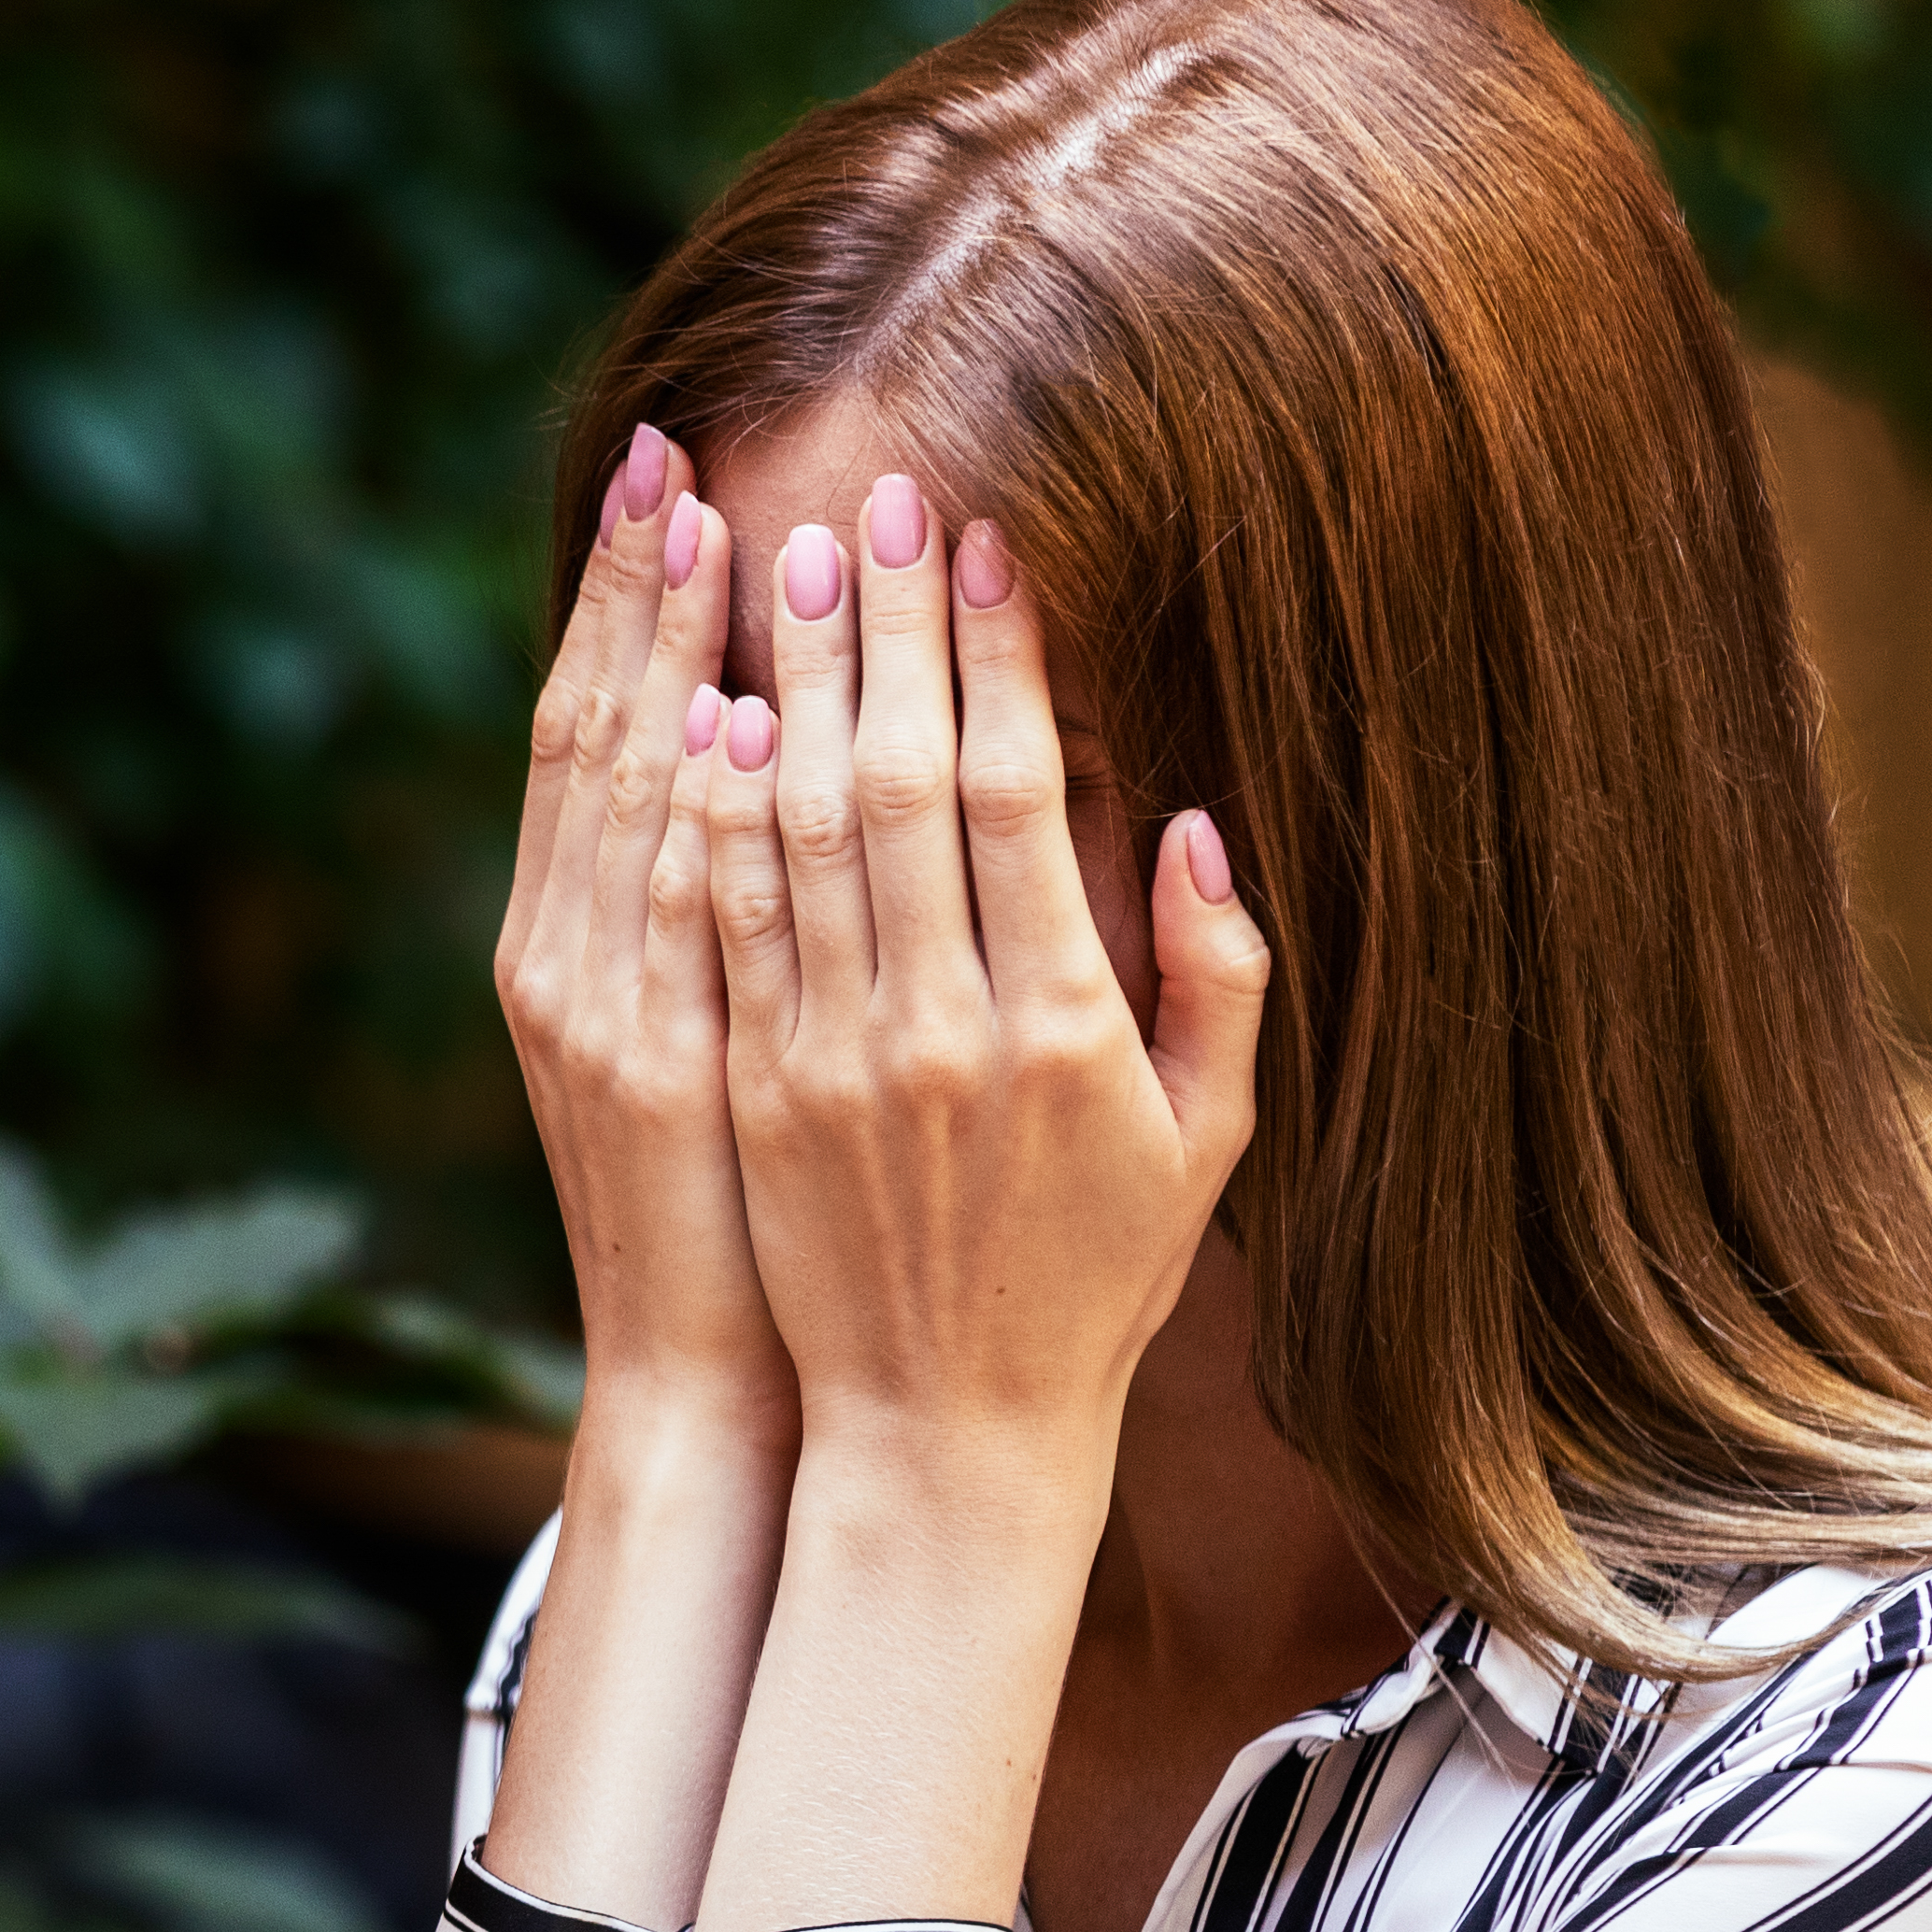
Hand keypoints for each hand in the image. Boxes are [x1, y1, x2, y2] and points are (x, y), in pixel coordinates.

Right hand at [498, 431, 788, 1456]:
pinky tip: (715, 719)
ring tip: (712, 528)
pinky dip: (686, 816)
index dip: (621, 604)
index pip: (591, 735)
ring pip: (625, 803)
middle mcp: (568, 961)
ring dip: (665, 660)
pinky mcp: (661, 1073)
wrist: (717, 1383)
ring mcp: (605, 1014)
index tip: (667, 477)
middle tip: (673, 448)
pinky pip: (677, 917)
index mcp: (576, 946)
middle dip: (633, 590)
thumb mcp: (702, 1047)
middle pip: (593, 736)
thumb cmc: (750, 1218)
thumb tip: (748, 739)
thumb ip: (715, 907)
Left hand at [705, 486, 1263, 1478]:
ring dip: (793, 686)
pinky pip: (728, 924)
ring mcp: (830, 1058)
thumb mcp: (1206, 1137)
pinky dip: (717, 812)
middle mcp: (939, 1029)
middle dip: (885, 630)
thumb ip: (1217, 974)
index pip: (1021, 796)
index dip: (999, 656)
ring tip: (782, 561)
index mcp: (1064, 1026)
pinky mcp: (752, 1090)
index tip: (984, 542)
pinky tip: (714, 713)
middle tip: (869, 501)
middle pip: (902, 785)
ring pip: (799, 834)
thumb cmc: (1095, 1277)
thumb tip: (1196, 817)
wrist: (948, 1430)